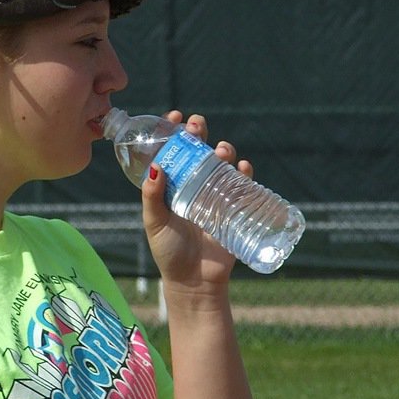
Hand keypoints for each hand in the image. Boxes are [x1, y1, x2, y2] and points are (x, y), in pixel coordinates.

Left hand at [140, 111, 254, 291]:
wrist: (195, 281)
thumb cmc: (169, 252)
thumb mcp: (155, 222)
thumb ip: (153, 196)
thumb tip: (156, 166)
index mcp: (172, 185)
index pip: (172, 151)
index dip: (174, 131)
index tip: (175, 116)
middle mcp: (193, 185)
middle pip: (198, 151)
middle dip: (199, 133)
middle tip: (198, 126)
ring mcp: (215, 195)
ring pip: (221, 163)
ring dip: (223, 150)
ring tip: (220, 151)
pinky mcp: (234, 208)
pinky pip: (243, 184)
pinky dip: (245, 171)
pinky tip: (243, 166)